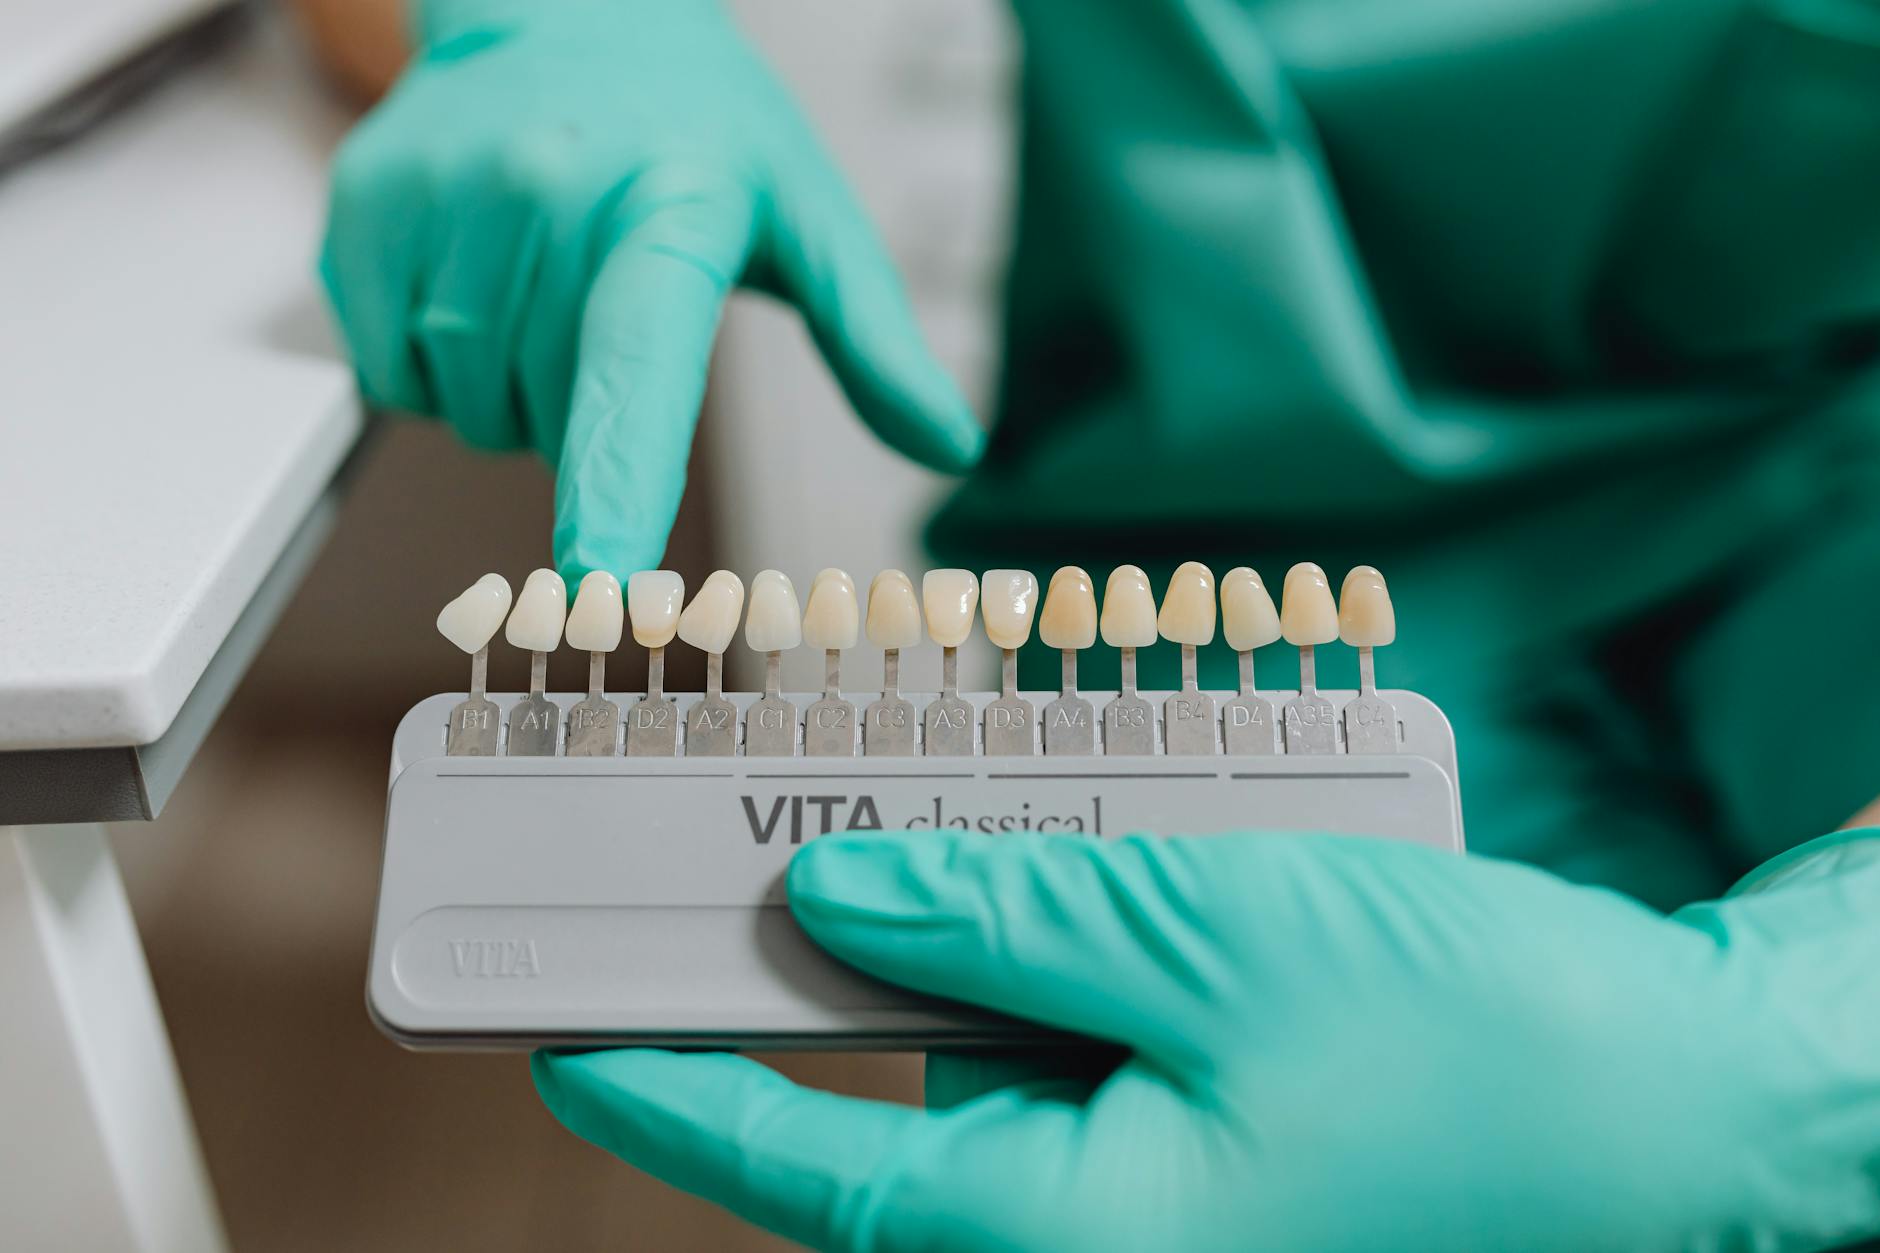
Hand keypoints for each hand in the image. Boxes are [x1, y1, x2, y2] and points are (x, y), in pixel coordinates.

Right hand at [320, 0, 981, 580]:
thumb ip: (875, 339)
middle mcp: (547, 193)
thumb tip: (952, 445)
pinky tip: (477, 287)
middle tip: (607, 317)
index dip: (618, 483)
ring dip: (509, 398)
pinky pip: (390, 374)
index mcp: (671, 207)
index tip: (603, 580)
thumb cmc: (695, 126)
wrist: (563, 4)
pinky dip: (431, 371)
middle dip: (578, 417)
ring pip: (467, 408)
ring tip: (547, 294)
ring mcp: (443, 196)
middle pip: (545, 422)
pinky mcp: (365, 206)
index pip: (639, 367)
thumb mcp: (806, 214)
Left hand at [534, 829, 1879, 1251]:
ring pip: (998, 1065)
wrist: (1684, 1098)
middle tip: (748, 855)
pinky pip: (1089, 1052)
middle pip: (898, 1109)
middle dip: (825, 977)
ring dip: (958, 945)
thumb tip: (836, 898)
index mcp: (1079, 1236)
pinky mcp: (1218, 1145)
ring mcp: (1166, 1193)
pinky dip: (1055, 960)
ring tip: (930, 822)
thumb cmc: (1478, 1042)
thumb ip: (1006, 917)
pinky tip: (1073, 864)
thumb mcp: (1213, 938)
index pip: (816, 1174)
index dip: (679, 1092)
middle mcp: (1105, 1236)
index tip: (572, 1035)